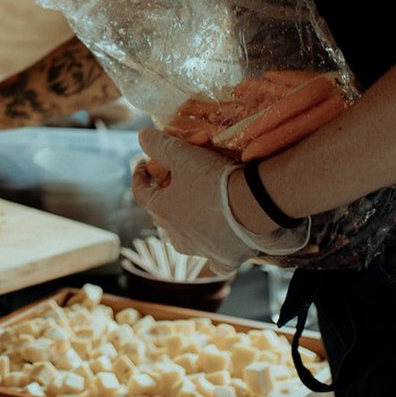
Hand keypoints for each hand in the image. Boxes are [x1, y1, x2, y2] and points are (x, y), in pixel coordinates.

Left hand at [132, 129, 249, 272]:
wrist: (255, 206)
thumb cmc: (215, 181)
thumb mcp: (184, 155)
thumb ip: (160, 145)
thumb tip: (142, 137)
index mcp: (163, 211)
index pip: (140, 192)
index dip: (140, 174)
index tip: (144, 163)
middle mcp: (177, 235)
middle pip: (161, 216)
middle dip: (163, 198)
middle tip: (171, 183)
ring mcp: (200, 250)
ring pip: (184, 239)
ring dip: (184, 225)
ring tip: (191, 212)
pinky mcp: (223, 259)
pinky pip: (214, 259)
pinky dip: (214, 250)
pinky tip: (217, 242)